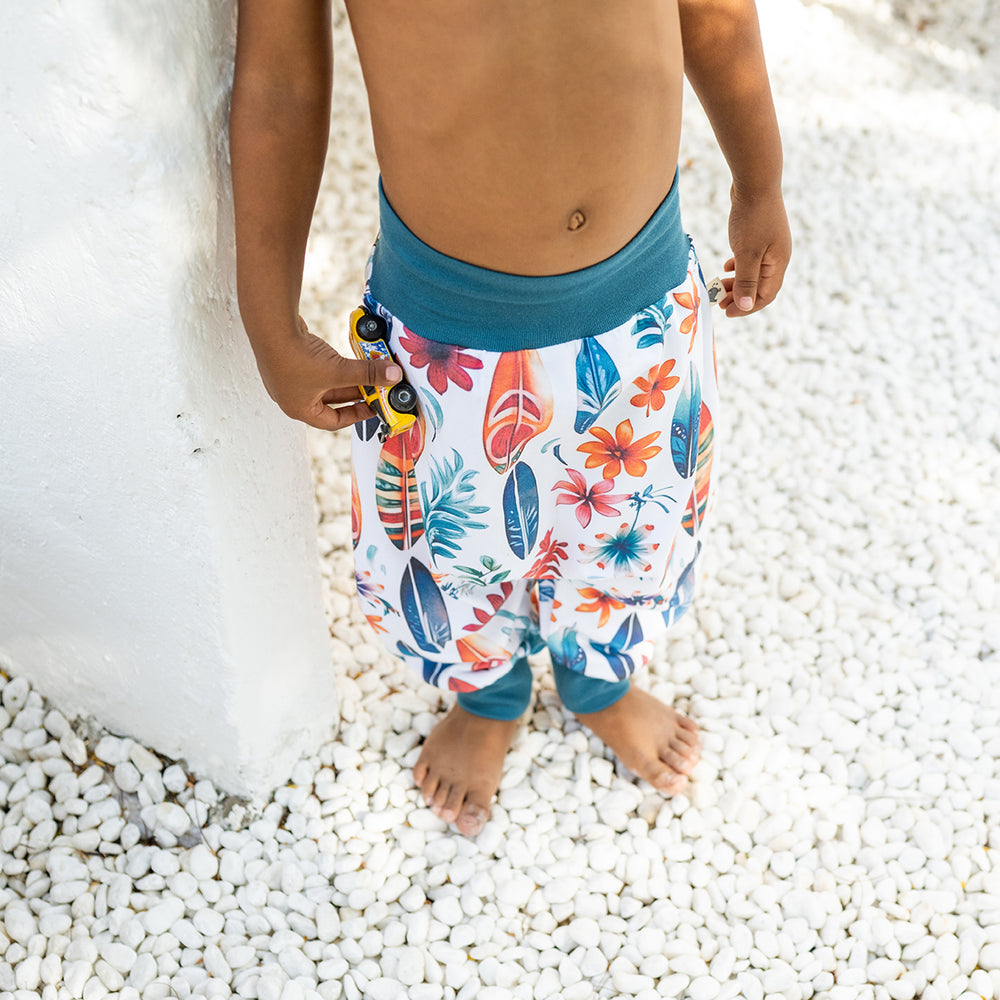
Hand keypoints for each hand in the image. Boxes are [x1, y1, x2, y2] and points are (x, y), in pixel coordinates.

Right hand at [254, 317, 401, 431]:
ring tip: (364, 370)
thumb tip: (394, 376)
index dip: (356, 416)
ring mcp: (287, 377)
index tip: (374, 407)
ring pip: (324, 381)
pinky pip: (316, 366)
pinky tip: (343, 357)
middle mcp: (291, 397)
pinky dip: (332, 364)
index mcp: (300, 409)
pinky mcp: (288, 359)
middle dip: (354, 393)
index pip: (333, 422)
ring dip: (344, 377)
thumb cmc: (296, 358)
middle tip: (374, 387)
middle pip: (330, 401)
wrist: (270, 326)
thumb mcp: (339, 371)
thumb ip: (368, 374)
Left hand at [716, 184, 791, 317]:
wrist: (755, 182)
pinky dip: (739, 266)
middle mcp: (778, 257)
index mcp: (778, 263)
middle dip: (740, 297)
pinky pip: (751, 259)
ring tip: (720, 287)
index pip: (766, 296)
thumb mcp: (746, 253)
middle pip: (760, 286)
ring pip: (754, 273)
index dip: (747, 308)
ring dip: (737, 283)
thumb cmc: (752, 218)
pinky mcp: (760, 235)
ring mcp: (770, 245)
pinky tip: (726, 266)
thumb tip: (745, 307)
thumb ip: (746, 281)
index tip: (727, 313)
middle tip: (719, 303)